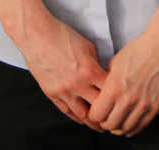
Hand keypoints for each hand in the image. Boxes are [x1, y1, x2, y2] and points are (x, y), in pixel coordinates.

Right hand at [0, 0, 108, 125]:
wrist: (36, 33)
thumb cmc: (61, 35)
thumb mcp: (87, 46)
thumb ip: (96, 64)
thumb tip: (103, 75)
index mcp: (89, 71)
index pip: (110, 92)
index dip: (118, 98)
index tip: (121, 102)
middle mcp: (77, 84)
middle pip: (99, 108)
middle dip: (108, 115)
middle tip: (115, 118)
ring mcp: (63, 91)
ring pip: (82, 115)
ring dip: (92, 122)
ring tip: (100, 125)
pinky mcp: (51, 93)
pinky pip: (66, 111)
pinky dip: (76, 117)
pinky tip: (82, 119)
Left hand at [87, 0, 158, 136]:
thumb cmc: (139, 50)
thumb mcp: (114, 63)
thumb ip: (107, 81)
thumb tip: (102, 92)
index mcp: (114, 86)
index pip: (97, 114)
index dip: (94, 115)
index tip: (95, 112)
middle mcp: (128, 98)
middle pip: (110, 124)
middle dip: (104, 123)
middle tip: (104, 119)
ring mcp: (143, 104)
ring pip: (125, 128)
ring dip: (118, 127)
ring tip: (116, 122)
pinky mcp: (156, 106)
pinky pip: (141, 125)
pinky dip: (133, 128)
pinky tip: (129, 125)